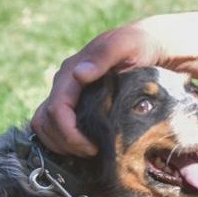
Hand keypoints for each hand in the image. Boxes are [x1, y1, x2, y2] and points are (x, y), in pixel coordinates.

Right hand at [31, 19, 166, 156]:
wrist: (153, 45)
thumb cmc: (142, 44)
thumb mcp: (128, 44)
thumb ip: (104, 54)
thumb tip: (80, 74)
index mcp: (71, 71)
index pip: (56, 109)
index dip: (68, 133)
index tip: (92, 147)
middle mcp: (64, 84)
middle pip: (45, 121)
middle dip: (65, 142)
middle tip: (92, 152)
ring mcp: (67, 95)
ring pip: (44, 126)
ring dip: (60, 144)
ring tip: (87, 152)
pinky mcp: (73, 105)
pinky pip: (53, 127)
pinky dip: (61, 142)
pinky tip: (82, 147)